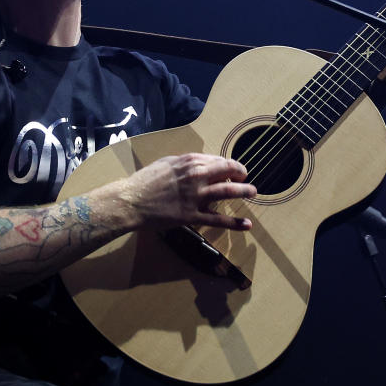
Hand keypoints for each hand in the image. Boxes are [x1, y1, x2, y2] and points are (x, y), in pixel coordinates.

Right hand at [120, 153, 255, 231]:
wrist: (131, 201)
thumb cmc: (145, 181)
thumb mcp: (165, 163)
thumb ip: (184, 163)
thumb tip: (198, 165)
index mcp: (189, 162)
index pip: (217, 160)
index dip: (228, 165)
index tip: (233, 169)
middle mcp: (196, 176)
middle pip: (228, 171)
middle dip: (241, 173)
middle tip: (246, 178)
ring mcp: (196, 196)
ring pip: (228, 191)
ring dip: (244, 191)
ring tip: (253, 192)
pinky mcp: (192, 215)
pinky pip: (218, 220)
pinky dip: (235, 223)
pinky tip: (246, 224)